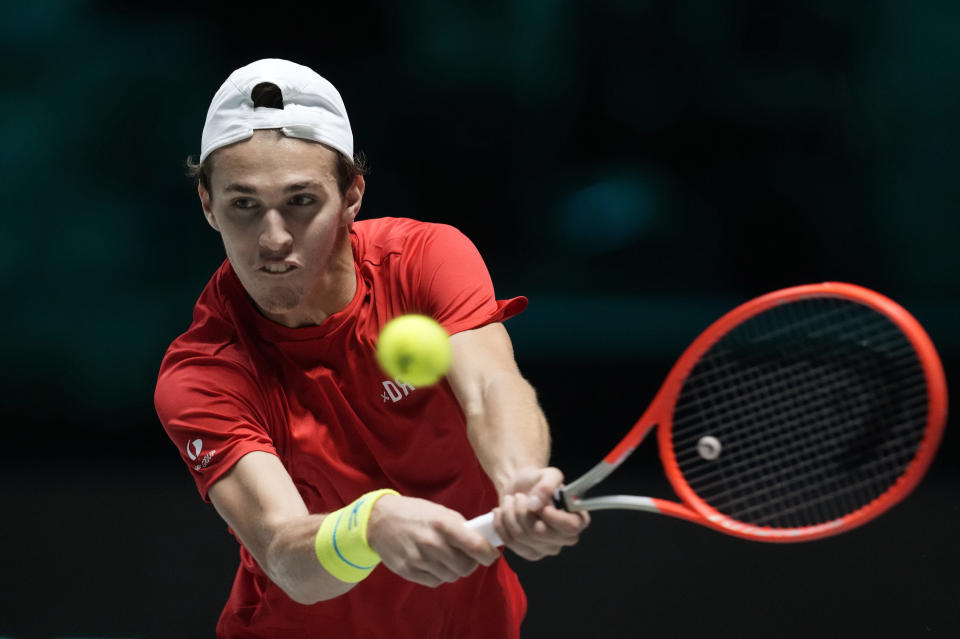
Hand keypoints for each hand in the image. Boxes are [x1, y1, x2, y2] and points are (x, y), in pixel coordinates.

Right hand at [367, 495, 500, 587]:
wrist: (379, 520)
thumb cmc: (414, 513)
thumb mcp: (440, 512)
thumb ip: (460, 527)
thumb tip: (482, 541)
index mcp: (442, 524)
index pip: (475, 546)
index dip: (488, 554)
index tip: (492, 556)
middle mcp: (431, 543)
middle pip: (465, 567)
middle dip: (471, 563)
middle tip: (468, 556)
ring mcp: (419, 559)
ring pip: (451, 576)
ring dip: (455, 570)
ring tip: (448, 558)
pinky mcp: (409, 571)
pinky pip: (435, 581)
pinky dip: (439, 575)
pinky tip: (434, 563)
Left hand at [493, 467, 589, 560]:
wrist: (520, 488)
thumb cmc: (537, 481)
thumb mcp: (548, 474)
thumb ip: (547, 485)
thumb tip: (536, 504)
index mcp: (578, 518)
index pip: (571, 527)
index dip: (553, 517)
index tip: (541, 505)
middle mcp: (565, 538)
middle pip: (539, 532)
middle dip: (522, 511)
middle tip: (519, 496)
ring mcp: (547, 548)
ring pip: (521, 536)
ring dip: (509, 514)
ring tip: (510, 500)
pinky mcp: (530, 553)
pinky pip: (510, 542)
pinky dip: (500, 523)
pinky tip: (501, 512)